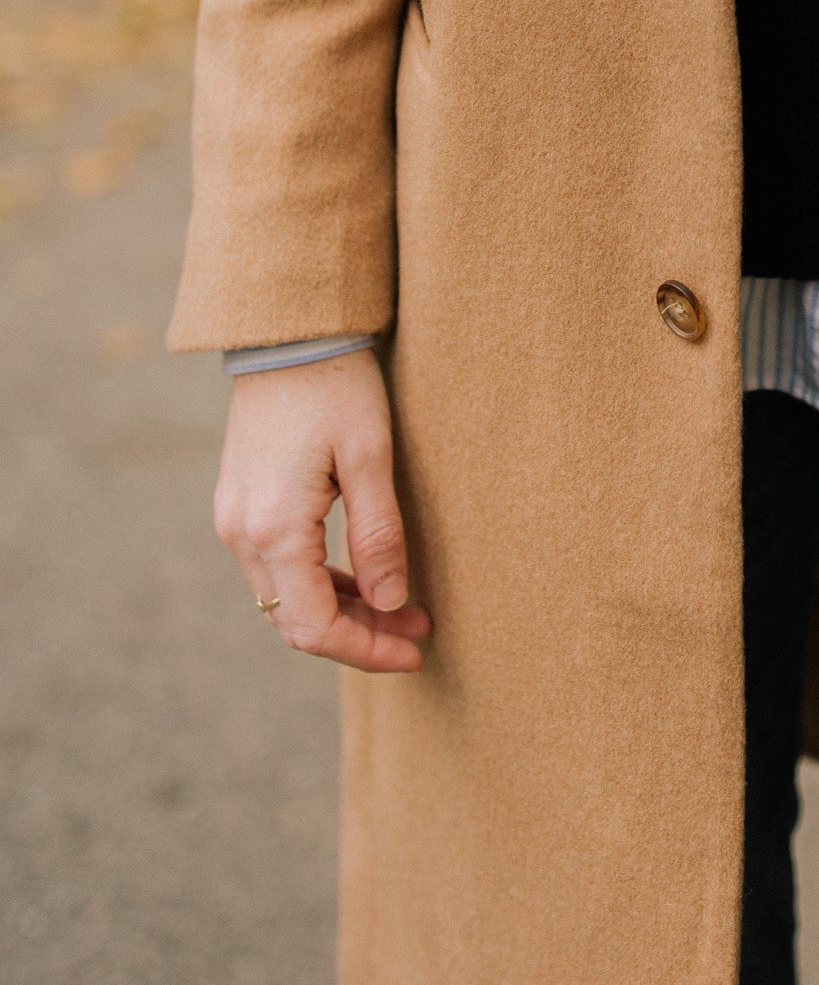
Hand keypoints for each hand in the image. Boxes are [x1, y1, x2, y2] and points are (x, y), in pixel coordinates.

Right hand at [215, 349, 430, 670]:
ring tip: (402, 608)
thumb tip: (391, 603)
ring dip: (342, 610)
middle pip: (297, 620)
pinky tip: (364, 578)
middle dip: (360, 634)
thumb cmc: (336, 384)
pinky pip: (279, 566)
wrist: (288, 332)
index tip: (414, 652)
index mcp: (273, 528)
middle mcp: (242, 533)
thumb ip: (379, 535)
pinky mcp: (241, 503)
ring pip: (287, 597)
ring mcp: (235, 519)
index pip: (314, 626)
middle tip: (418, 629)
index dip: (366, 649)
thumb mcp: (371, 456)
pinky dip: (320, 582)